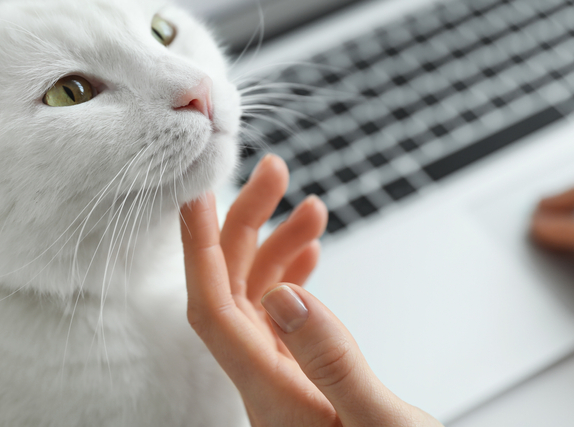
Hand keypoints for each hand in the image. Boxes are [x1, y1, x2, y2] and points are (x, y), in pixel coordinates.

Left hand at [180, 155, 439, 426]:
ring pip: (263, 301)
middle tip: (271, 171)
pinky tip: (311, 256)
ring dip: (279, 248)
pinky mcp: (307, 385)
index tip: (193, 196)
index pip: (213, 309)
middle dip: (246, 225)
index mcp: (271, 395)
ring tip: (309, 205)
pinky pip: (288, 322)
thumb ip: (333, 362)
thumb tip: (284, 296)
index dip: (197, 249)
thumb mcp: (380, 425)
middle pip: (235, 292)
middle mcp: (267, 386)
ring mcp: (285, 385)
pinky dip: (298, 280)